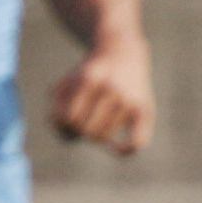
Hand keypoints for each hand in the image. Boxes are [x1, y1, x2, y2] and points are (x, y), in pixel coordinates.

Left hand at [50, 33, 154, 155]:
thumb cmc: (89, 74)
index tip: (67, 118)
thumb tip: (67, 137)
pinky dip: (125, 150)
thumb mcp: (67, 83)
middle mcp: (111, 88)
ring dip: (96, 137)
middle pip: (86, 130)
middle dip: (80, 131)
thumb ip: (56, 109)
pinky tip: (116, 148)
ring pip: (105, 137)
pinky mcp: (145, 109)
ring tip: (96, 124)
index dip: (63, 124)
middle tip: (82, 121)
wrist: (123, 52)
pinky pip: (137, 142)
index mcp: (89, 78)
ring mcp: (129, 99)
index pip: (69, 118)